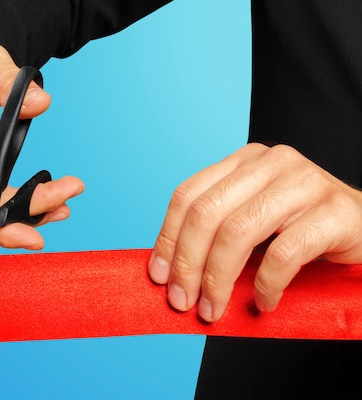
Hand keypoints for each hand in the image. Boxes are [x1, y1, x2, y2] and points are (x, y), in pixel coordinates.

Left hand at [148, 143, 361, 321]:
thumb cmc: (302, 229)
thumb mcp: (253, 221)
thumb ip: (216, 233)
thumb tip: (170, 272)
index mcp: (244, 162)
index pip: (188, 195)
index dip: (168, 238)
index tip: (158, 276)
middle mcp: (271, 163)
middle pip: (206, 213)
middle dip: (187, 264)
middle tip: (182, 301)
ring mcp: (304, 182)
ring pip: (238, 233)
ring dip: (218, 280)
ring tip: (213, 310)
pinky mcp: (334, 211)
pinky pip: (283, 254)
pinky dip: (266, 286)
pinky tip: (263, 303)